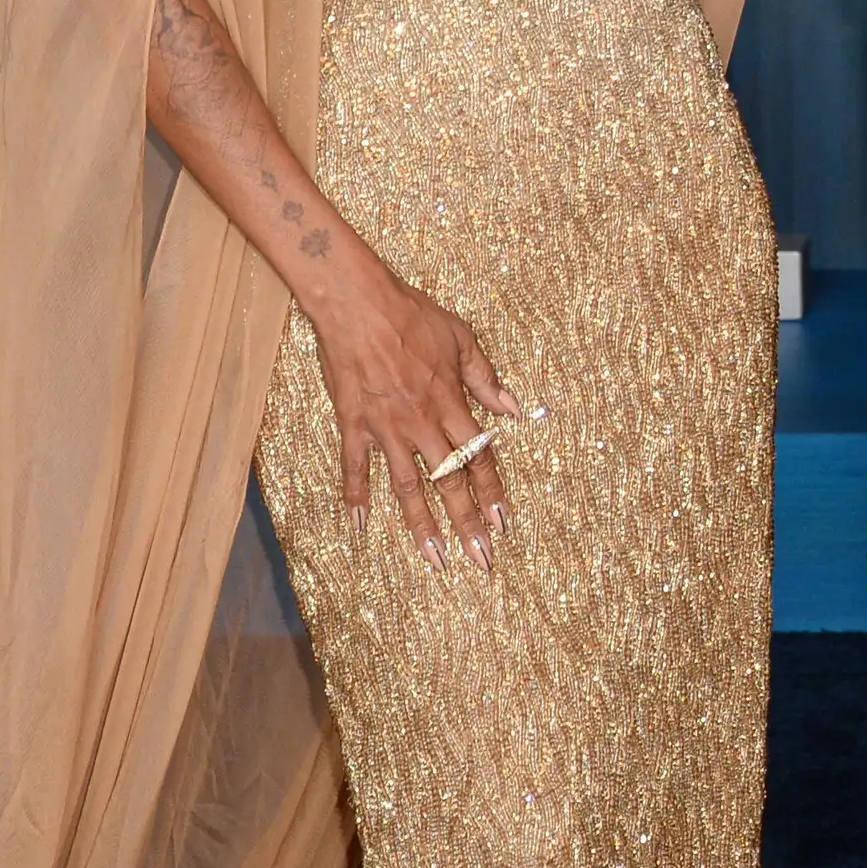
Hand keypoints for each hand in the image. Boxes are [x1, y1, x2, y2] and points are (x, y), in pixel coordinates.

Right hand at [302, 264, 523, 567]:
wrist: (359, 307)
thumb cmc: (413, 316)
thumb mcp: (463, 339)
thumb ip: (486, 378)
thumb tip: (513, 408)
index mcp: (451, 404)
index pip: (480, 457)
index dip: (493, 491)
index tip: (504, 522)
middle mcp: (422, 423)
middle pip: (450, 482)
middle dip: (467, 523)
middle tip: (480, 560)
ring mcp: (386, 429)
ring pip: (406, 487)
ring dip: (421, 525)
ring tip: (433, 559)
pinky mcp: (353, 425)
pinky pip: (354, 468)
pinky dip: (356, 496)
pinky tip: (360, 526)